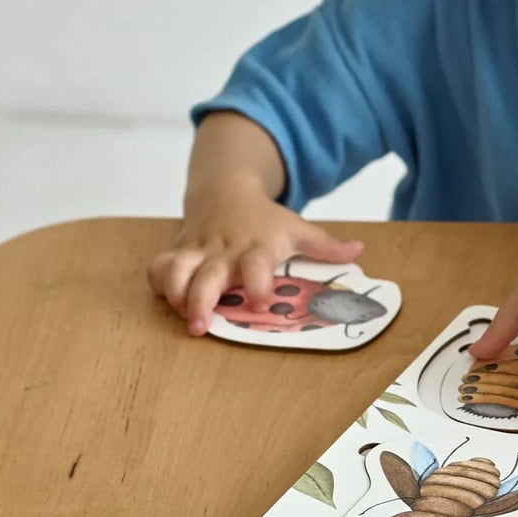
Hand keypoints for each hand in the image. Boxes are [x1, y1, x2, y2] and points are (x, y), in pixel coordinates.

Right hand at [147, 191, 361, 335]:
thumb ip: (325, 245)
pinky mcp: (178, 252)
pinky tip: (168, 300)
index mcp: (256, 247)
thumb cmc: (265, 219)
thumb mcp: (296, 228)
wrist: (226, 190)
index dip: (257, 283)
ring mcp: (198, 251)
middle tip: (201, 326)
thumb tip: (359, 251)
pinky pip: (158, 266)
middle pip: (208, 275)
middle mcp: (224, 251)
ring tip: (184, 317)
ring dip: (175, 294)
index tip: (261, 301)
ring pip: (176, 269)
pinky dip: (158, 282)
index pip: (256, 265)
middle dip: (201, 301)